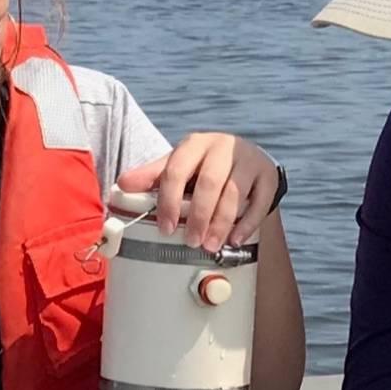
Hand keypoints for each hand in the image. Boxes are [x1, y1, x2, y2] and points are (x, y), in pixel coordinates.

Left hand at [118, 133, 278, 252]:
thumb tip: (122, 185)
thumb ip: (152, 176)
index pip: (176, 170)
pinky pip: (260, 202)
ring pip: (235, 193)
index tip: (165, 227)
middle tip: (191, 241)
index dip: (168, 200)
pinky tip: (235, 240)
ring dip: (221, 222)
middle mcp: (223, 148)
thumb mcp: (179, 166)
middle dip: (199, 215)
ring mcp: (249, 161)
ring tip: (210, 245)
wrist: (245, 158)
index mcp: (195, 144)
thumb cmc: (204, 166)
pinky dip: (247, 224)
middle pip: (210, 182)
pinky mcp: (268, 176)